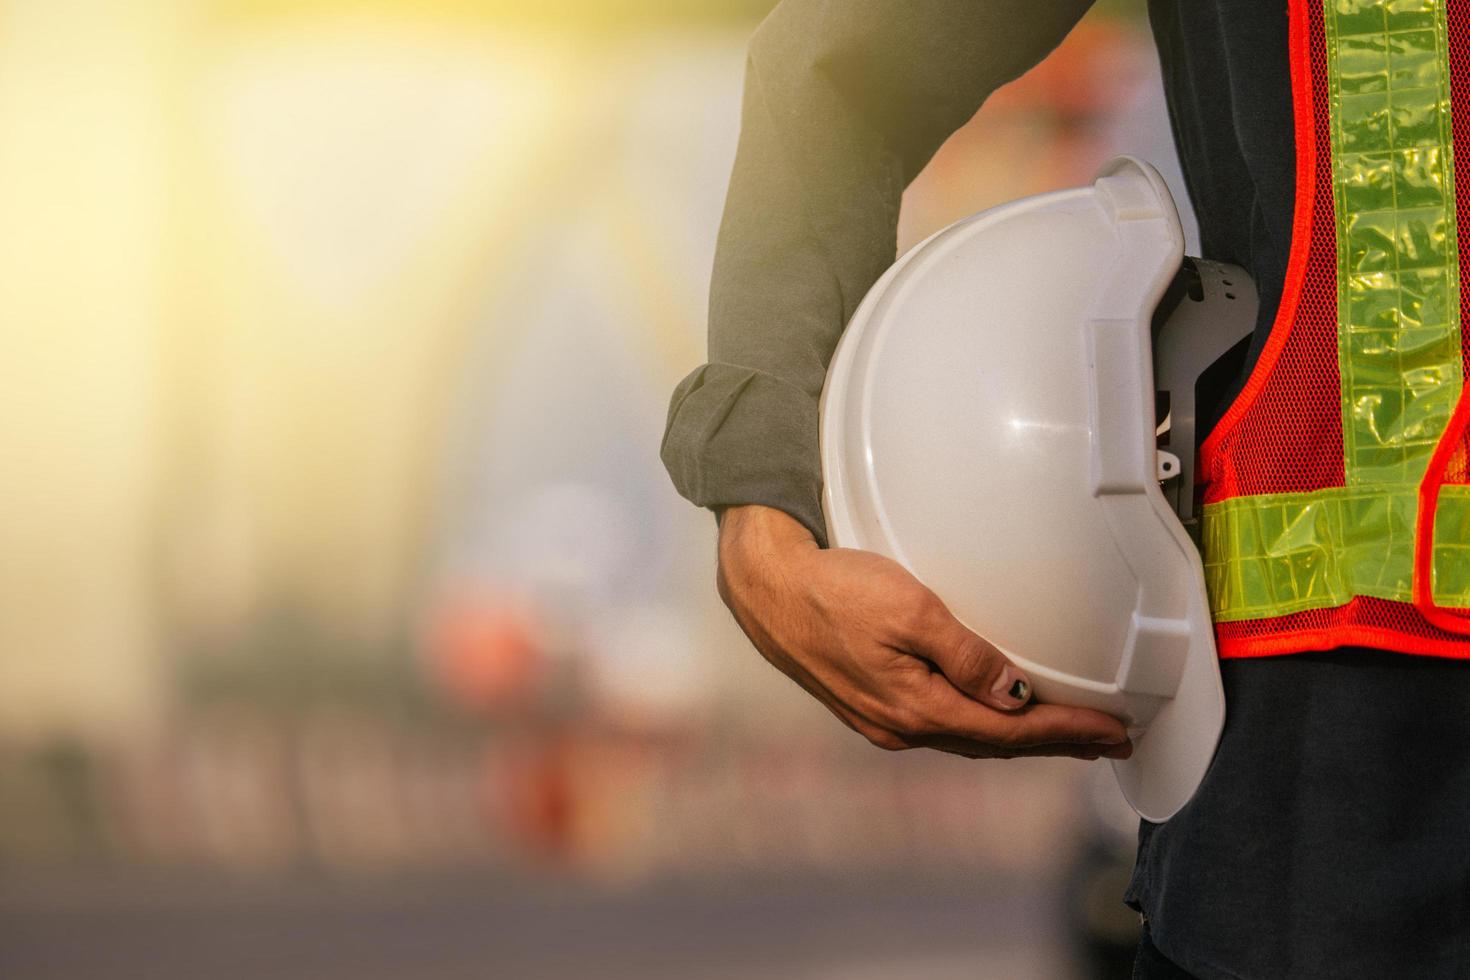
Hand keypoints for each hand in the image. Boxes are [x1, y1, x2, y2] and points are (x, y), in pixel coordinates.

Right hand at [716, 505, 1131, 759]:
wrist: (767, 589)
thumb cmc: (834, 590)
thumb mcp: (910, 610)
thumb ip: (967, 656)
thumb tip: (1016, 697)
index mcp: (918, 709)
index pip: (1013, 731)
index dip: (1069, 732)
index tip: (1115, 733)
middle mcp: (902, 727)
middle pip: (996, 744)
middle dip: (1055, 743)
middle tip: (1108, 740)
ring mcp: (883, 720)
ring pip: (969, 736)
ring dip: (1020, 737)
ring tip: (1064, 732)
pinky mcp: (870, 703)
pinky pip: (944, 723)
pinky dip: (983, 724)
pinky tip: (995, 715)